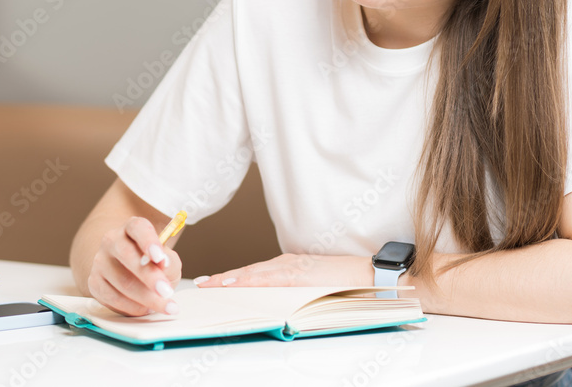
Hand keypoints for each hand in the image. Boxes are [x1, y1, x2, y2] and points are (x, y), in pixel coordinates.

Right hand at [86, 216, 181, 316]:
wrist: (131, 274)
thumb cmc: (153, 264)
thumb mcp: (168, 260)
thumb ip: (169, 261)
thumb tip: (164, 264)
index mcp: (132, 228)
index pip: (137, 228)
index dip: (149, 241)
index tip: (160, 258)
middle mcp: (112, 241)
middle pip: (127, 255)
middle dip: (149, 276)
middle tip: (166, 291)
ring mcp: (100, 261)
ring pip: (122, 281)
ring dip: (146, 298)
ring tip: (165, 305)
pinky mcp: (94, 282)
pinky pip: (113, 298)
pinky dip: (133, 307)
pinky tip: (146, 309)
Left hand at [192, 253, 370, 287]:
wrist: (369, 274)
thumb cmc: (344, 284)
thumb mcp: (312, 287)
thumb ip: (293, 292)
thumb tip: (275, 308)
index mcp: (289, 267)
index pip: (254, 274)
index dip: (232, 278)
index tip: (211, 283)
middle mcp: (288, 263)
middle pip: (250, 272)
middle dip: (225, 279)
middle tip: (202, 285)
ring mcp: (294, 267)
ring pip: (256, 273)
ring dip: (232, 279)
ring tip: (212, 285)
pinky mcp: (301, 273)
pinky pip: (270, 278)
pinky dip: (251, 280)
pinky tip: (237, 284)